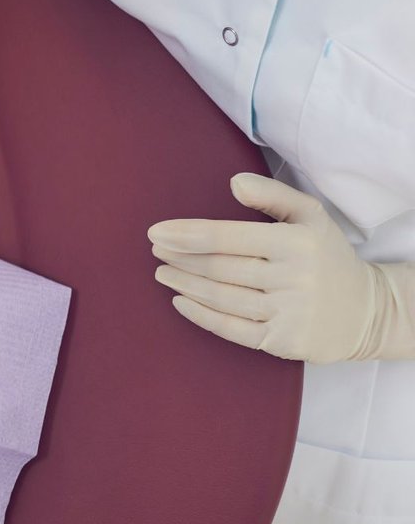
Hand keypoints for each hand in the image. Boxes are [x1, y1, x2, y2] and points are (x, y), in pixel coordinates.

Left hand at [151, 173, 414, 362]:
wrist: (367, 311)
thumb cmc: (326, 256)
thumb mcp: (310, 216)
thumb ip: (272, 194)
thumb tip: (234, 182)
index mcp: (296, 243)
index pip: (228, 237)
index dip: (186, 234)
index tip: (156, 233)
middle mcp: (293, 279)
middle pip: (218, 268)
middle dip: (180, 259)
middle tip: (156, 251)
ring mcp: (288, 313)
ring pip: (221, 298)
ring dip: (183, 284)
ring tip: (163, 273)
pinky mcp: (283, 341)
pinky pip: (231, 329)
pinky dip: (200, 315)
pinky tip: (180, 301)